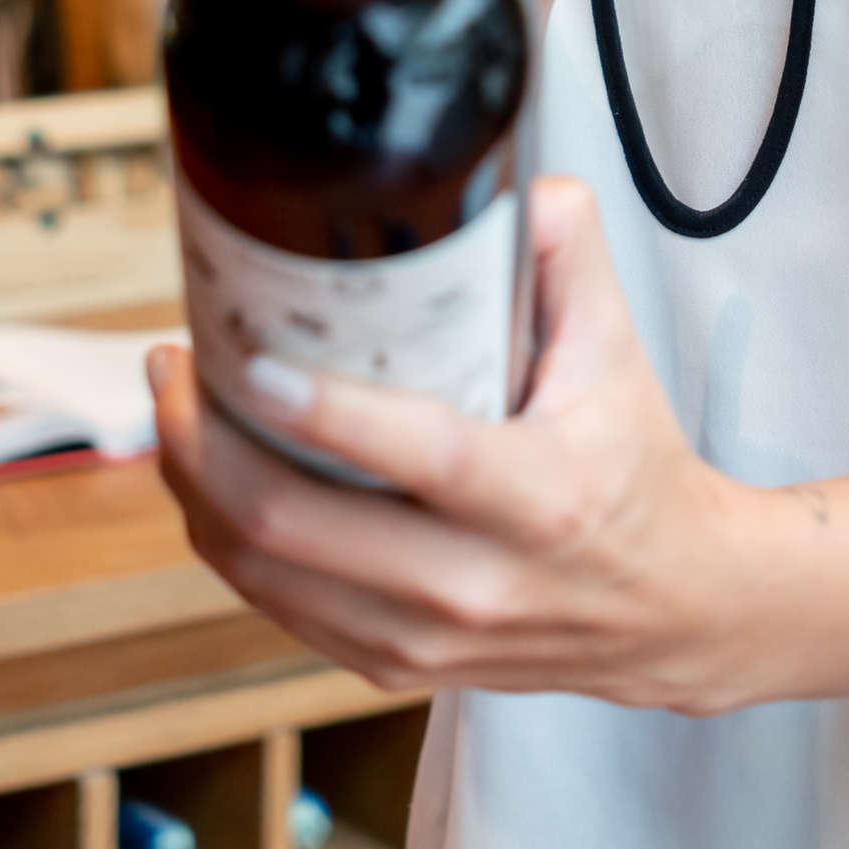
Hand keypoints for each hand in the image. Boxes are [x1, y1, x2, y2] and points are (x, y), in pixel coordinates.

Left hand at [148, 177, 768, 713]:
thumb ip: (567, 254)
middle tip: (173, 364)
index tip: (249, 357)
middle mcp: (477, 583)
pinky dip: (225, 537)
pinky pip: (273, 607)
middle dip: (203, 440)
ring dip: (195, 486)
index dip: (322, 411)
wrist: (674, 609)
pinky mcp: (395, 666)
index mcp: (540, 496)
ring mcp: (428, 638)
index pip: (418, 457)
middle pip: (295, 525)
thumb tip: (520, 181)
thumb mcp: (618, 353)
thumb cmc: (634, 466)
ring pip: (264, 572)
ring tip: (175, 407)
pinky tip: (211, 476)